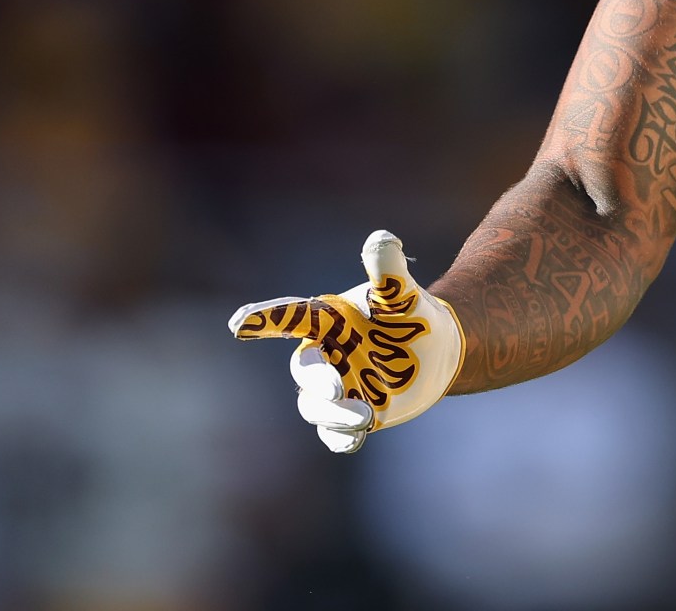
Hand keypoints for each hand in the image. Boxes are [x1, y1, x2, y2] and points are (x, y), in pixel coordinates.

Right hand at [229, 230, 464, 452]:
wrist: (437, 351)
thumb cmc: (411, 314)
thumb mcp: (401, 293)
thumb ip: (387, 270)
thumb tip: (382, 238)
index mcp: (328, 320)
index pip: (290, 317)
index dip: (263, 319)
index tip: (238, 324)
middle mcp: (326, 354)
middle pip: (304, 369)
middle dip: (316, 380)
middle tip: (339, 387)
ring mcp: (337, 387)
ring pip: (315, 406)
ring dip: (333, 413)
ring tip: (365, 415)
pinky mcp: (354, 414)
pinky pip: (336, 433)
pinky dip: (341, 437)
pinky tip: (358, 435)